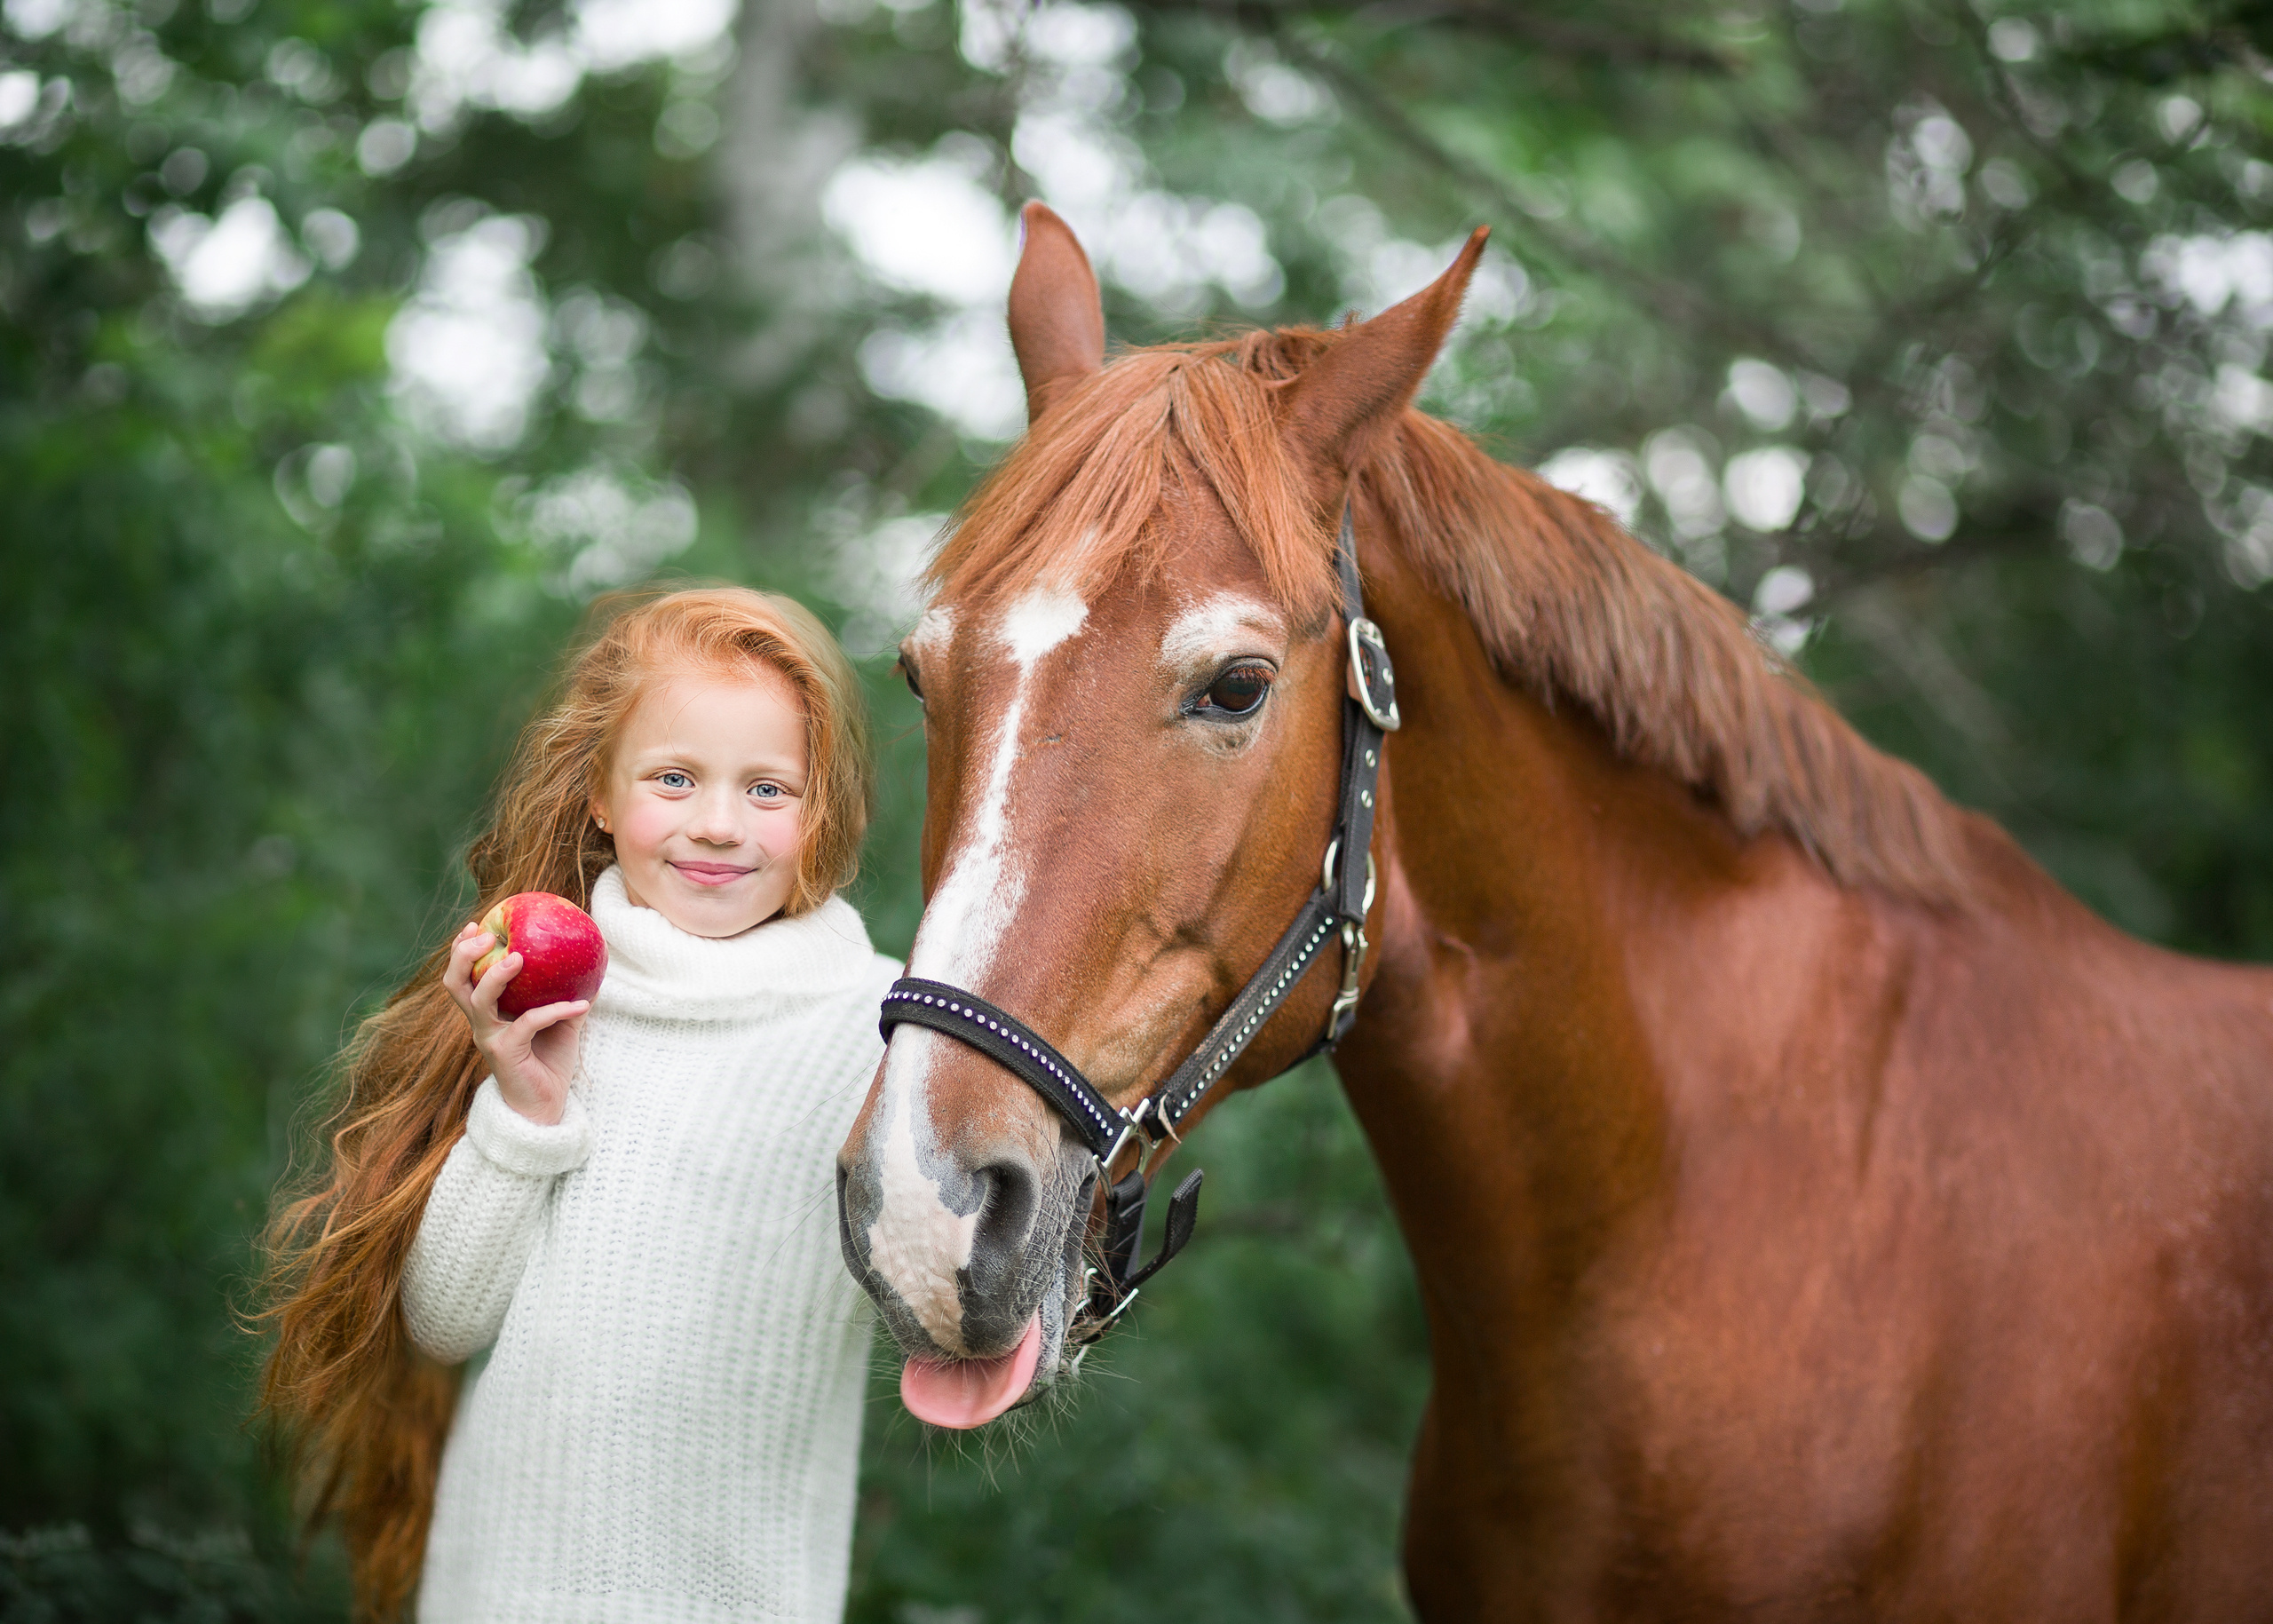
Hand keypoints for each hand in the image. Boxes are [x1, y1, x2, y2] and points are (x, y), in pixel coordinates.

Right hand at [442, 920, 588, 1125]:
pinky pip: (527, 1023)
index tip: (475, 924)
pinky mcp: (505, 1054)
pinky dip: (555, 1010)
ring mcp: (490, 1039)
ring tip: (519, 957)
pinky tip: (582, 1003)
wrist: (546, 1106)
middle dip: (464, 956)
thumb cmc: (550, 1062)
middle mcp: (481, 1023)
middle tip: (485, 935)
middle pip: (455, 985)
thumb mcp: (561, 1022)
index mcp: (488, 1012)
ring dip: (496, 975)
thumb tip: (590, 965)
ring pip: (479, 1001)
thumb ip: (566, 994)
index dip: (461, 950)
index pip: (463, 977)